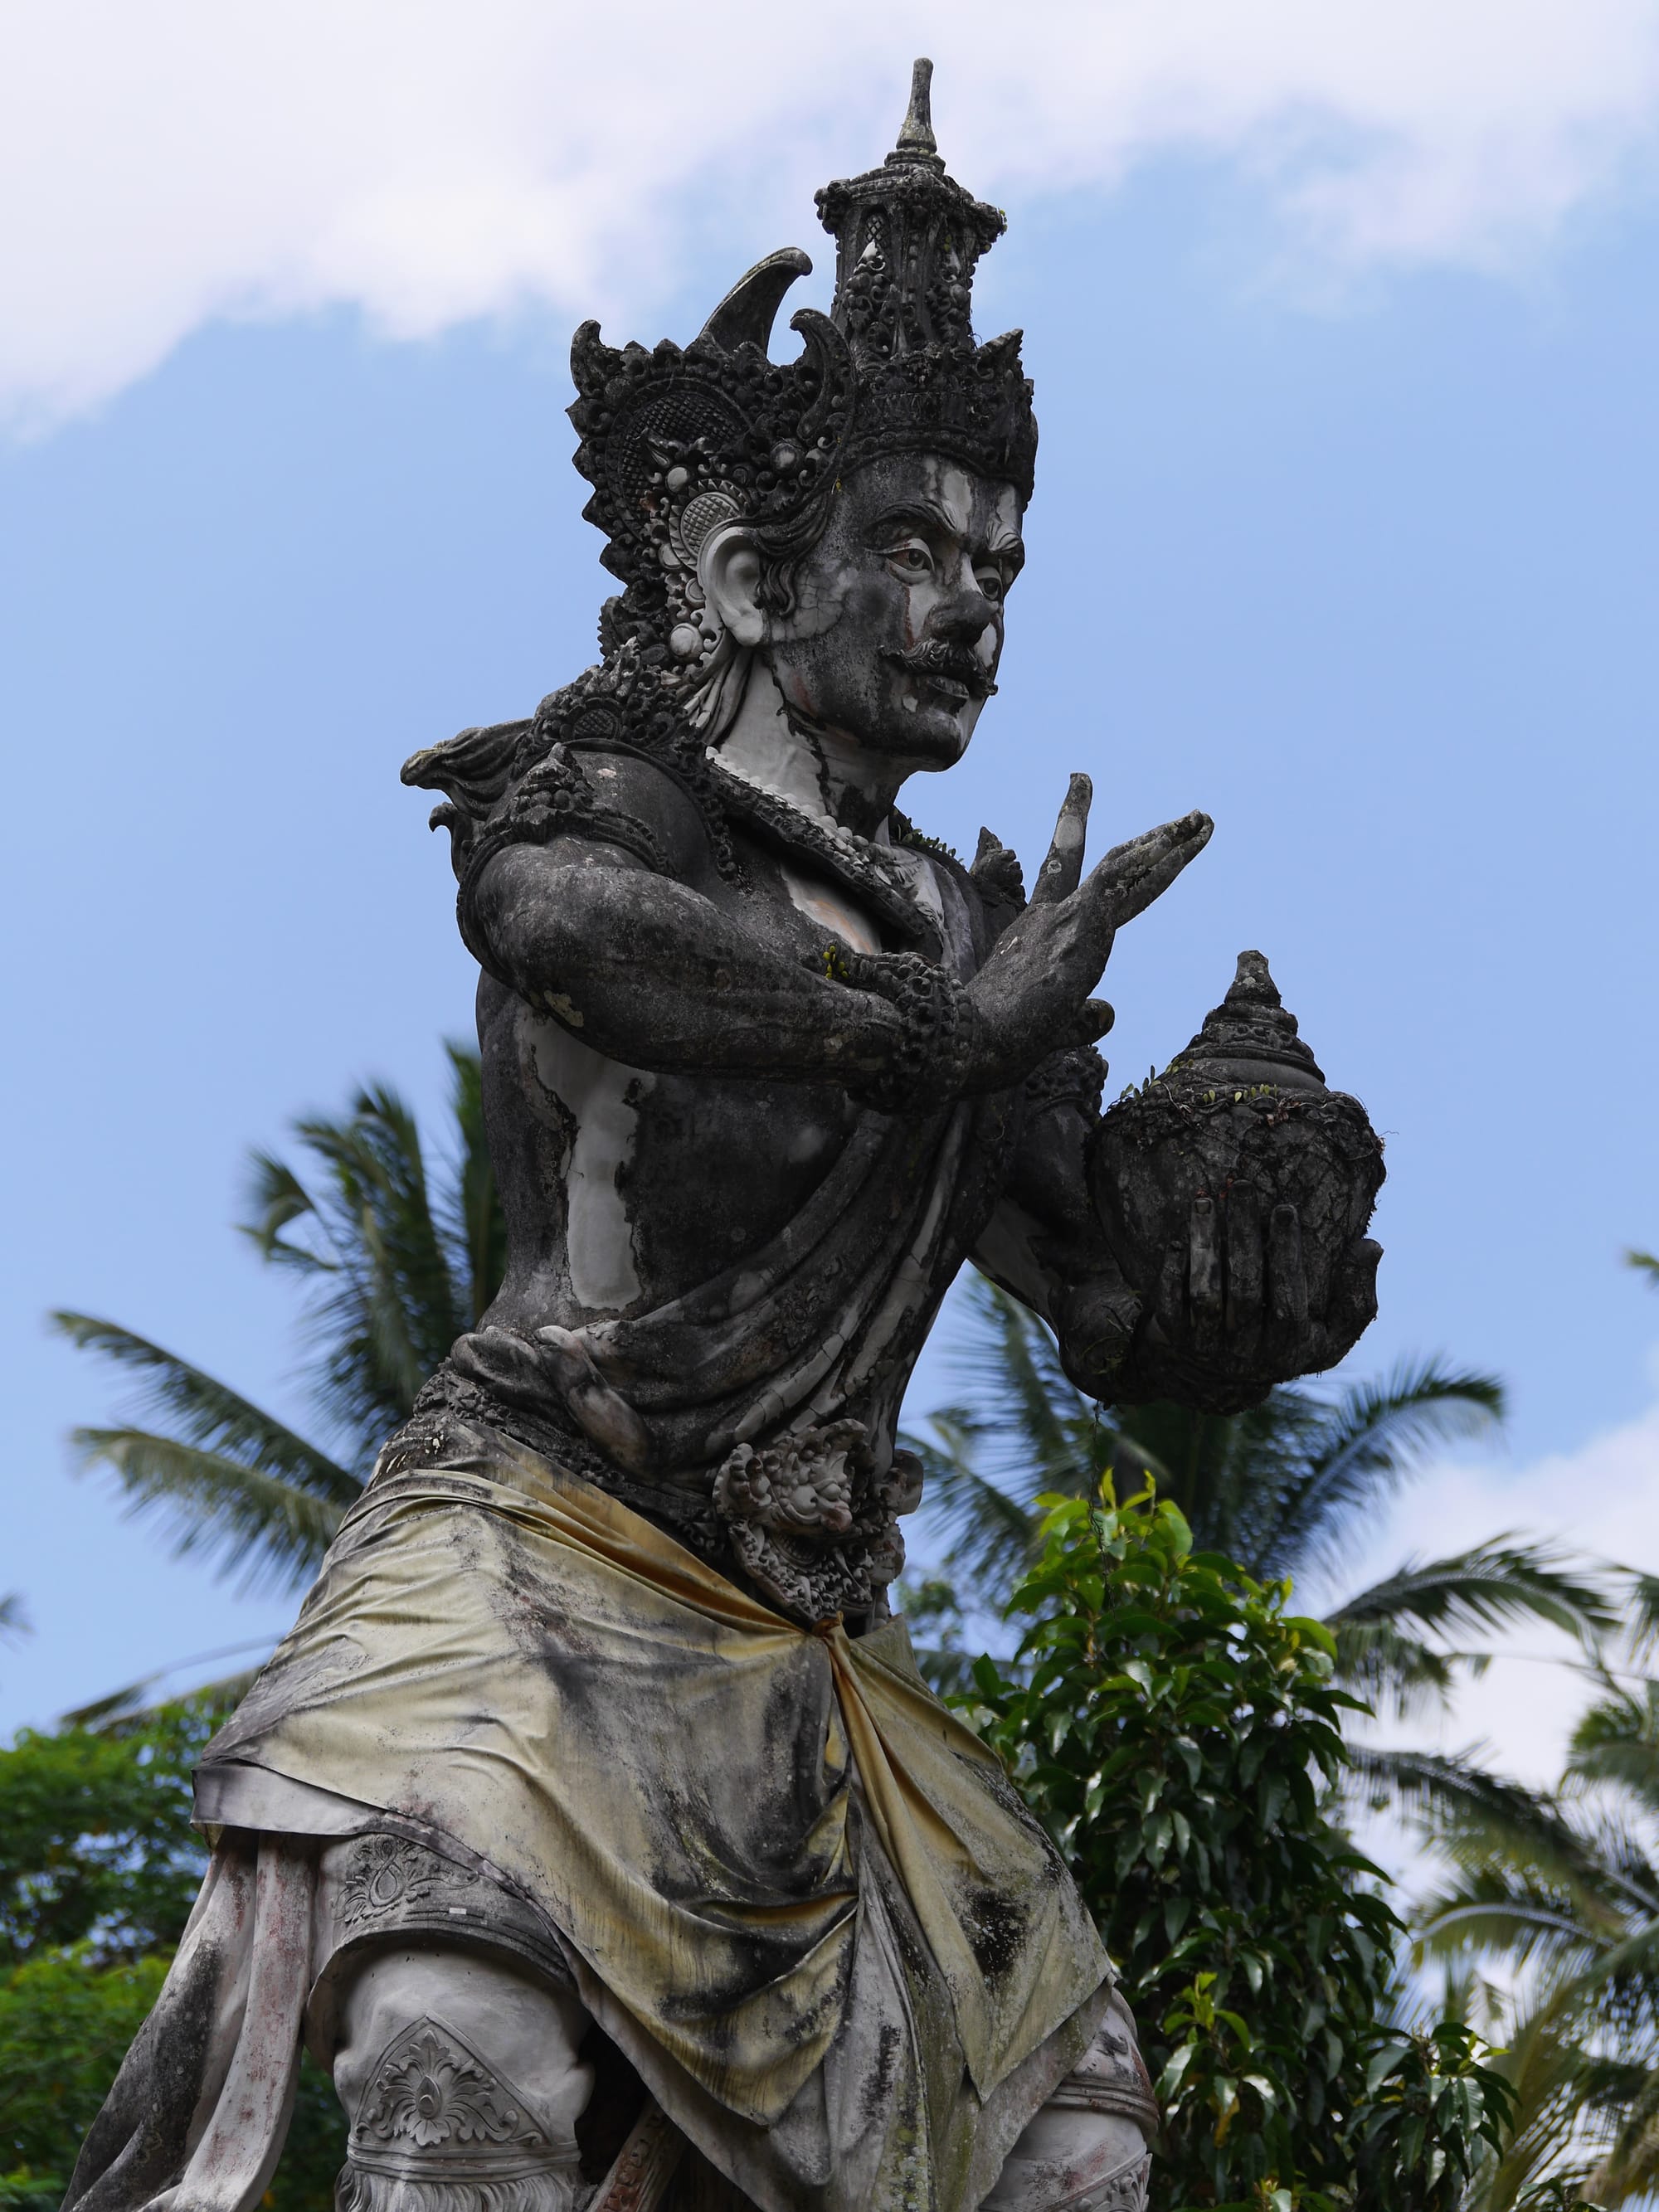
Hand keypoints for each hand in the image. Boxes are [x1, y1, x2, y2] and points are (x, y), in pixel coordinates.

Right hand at [963, 777, 1212, 1093]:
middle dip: (1075, 814)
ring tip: (1200, 820)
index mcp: (1031, 936)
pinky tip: (1183, 837)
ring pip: (1121, 865)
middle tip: (1080, 778)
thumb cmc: (998, 1042)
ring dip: (1165, 842)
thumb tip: (1107, 1012)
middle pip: (1072, 857)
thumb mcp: (1051, 1029)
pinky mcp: (1082, 922)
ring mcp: (1065, 917)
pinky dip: (1156, 855)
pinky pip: (1126, 877)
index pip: (1054, 886)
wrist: (973, 1037)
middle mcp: (1046, 917)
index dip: (1060, 856)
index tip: (1060, 827)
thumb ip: (1083, 1019)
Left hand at [1134, 1194, 1381, 1410]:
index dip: (1286, 1254)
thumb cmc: (1287, 1340)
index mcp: (1288, 1348)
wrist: (1222, 1380)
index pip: (1288, 1300)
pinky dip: (1172, 1271)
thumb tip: (1371, 1246)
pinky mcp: (1173, 1338)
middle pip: (1244, 1292)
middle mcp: (1246, 1353)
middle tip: (1242, 1186)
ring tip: (1205, 1201)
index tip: (1285, 1208)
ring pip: (1205, 1294)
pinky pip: (1170, 1304)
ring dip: (1205, 1245)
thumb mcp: (1330, 1333)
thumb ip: (1357, 1297)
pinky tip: (1177, 1237)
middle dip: (1244, 1235)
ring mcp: (1206, 1347)